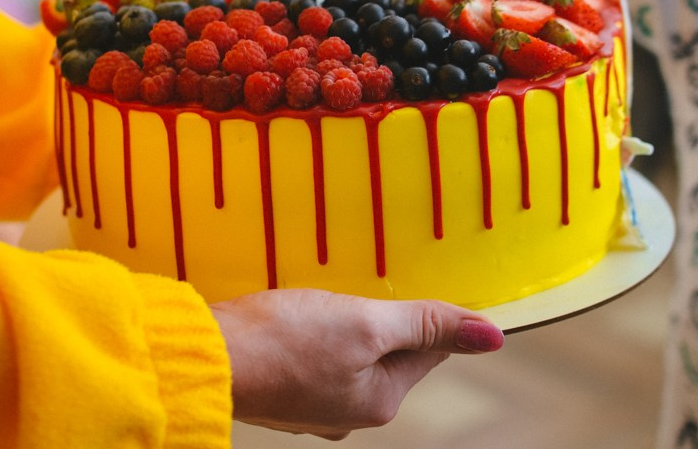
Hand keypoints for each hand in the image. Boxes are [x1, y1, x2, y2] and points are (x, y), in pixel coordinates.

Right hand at [211, 288, 503, 439]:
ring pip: (345, 350)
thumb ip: (426, 325)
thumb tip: (491, 337)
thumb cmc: (282, 340)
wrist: (206, 355)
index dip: (420, 311)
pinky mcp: (279, 388)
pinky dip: (307, 332)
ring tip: (318, 301)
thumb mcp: (366, 323)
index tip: (404, 285)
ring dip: (339, 321)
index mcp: (378, 401)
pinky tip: (291, 317)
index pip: (426, 348)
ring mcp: (311, 404)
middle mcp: (348, 412)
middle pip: (384, 349)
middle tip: (353, 288)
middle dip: (374, 316)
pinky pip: (310, 354)